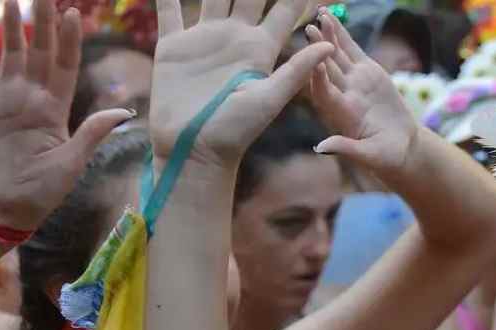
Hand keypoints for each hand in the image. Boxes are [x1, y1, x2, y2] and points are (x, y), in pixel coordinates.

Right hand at [0, 0, 132, 230]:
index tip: (75, 13)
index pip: (65, 66)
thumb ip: (92, 133)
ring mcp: (6, 98)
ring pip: (11, 54)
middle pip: (40, 52)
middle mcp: (32, 97)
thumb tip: (124, 113)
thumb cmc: (43, 190)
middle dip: (43, 23)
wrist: (5, 205)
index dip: (69, 40)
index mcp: (57, 108)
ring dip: (13, 27)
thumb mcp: (73, 163)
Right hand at [149, 0, 333, 166]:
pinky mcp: (174, 46)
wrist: (193, 150)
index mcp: (260, 49)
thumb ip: (295, 71)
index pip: (285, 10)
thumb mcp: (269, 100)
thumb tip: (325, 45)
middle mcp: (234, 38)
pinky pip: (169, 12)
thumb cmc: (235, 132)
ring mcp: (203, 40)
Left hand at [306, 11, 418, 173]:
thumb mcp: (370, 156)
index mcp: (341, 115)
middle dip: (317, 50)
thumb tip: (320, 148)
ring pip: (336, 55)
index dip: (320, 79)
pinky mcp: (365, 72)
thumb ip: (347, 149)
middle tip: (309, 30)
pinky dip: (342, 34)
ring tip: (321, 14)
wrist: (401, 147)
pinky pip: (351, 50)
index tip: (316, 65)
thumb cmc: (386, 157)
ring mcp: (352, 81)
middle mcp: (342, 95)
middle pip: (327, 70)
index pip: (325, 94)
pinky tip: (332, 18)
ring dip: (327, 35)